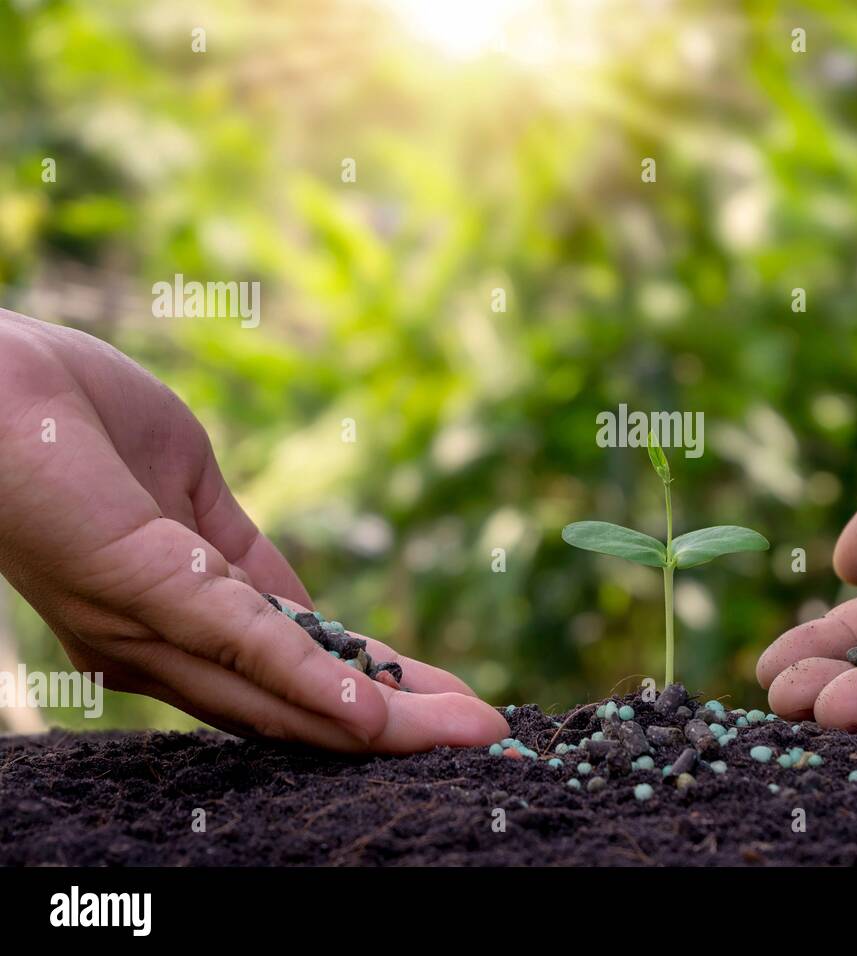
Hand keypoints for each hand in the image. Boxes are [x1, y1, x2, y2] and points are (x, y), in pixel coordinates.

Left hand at [0, 310, 507, 750]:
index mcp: (179, 612)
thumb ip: (242, 557)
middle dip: (397, 725)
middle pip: (298, 704)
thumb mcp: (188, 488)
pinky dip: (315, 688)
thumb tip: (303, 608)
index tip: (445, 705)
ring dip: (381, 725)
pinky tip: (377, 717)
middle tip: (486, 738)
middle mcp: (165, 642)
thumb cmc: (67, 416)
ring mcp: (154, 624)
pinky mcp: (145, 593)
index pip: (294, 666)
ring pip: (283, 695)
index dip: (375, 689)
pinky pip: (245, 648)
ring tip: (464, 735)